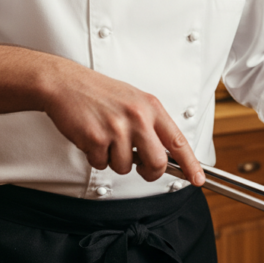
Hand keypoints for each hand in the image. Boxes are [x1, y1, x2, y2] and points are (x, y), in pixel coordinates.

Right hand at [41, 59, 204, 185]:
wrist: (66, 84)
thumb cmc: (99, 93)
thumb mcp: (134, 100)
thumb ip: (150, 124)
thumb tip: (163, 153)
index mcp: (151, 107)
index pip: (178, 141)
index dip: (190, 164)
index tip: (197, 178)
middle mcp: (138, 117)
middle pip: (157, 163)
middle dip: (149, 172)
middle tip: (141, 168)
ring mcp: (118, 128)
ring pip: (126, 167)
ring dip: (114, 160)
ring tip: (106, 139)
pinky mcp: (97, 138)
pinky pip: (102, 164)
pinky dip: (96, 157)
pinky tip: (92, 138)